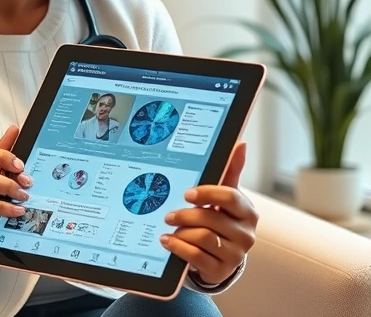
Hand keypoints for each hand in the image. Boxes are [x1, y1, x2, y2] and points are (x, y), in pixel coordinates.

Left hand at [161, 142, 257, 285]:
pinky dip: (178, 247)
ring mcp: (235, 254)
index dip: (208, 194)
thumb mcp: (225, 197)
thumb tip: (240, 143)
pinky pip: (197, 257)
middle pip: (212, 219)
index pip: (231, 198)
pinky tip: (167, 241)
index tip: (187, 194)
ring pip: (203, 239)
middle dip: (186, 215)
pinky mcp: (221, 270)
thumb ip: (230, 172)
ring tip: (169, 227)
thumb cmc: (221, 218)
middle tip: (169, 214)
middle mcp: (246, 234)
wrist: (221, 254)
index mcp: (247, 212)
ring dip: (181, 232)